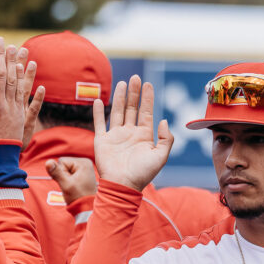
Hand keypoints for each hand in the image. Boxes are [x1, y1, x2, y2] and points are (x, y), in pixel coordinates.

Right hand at [46, 157, 96, 203]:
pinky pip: (69, 174)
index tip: (69, 183)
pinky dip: (69, 180)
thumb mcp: (66, 185)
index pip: (62, 162)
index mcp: (83, 162)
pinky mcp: (82, 173)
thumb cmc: (78, 197)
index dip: (61, 173)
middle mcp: (85, 163)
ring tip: (74, 187)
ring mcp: (84, 168)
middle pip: (63, 165)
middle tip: (71, 186)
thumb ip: (57, 173)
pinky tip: (75, 186)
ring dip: (66, 179)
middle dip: (63, 176)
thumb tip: (48, 162)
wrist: (86, 208)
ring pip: (65, 170)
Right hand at [92, 75, 172, 191]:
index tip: (148, 84)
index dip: (147, 98)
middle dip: (134, 93)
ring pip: (117, 112)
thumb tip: (163, 120)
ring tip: (122, 83)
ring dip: (119, 97)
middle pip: (131, 108)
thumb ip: (166, 139)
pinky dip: (98, 112)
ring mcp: (115, 136)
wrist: (122, 185)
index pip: (146, 112)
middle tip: (135, 77)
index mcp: (144, 136)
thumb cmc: (142, 174)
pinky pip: (99, 123)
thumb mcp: (161, 156)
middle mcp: (130, 133)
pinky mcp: (102, 141)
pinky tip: (97, 100)